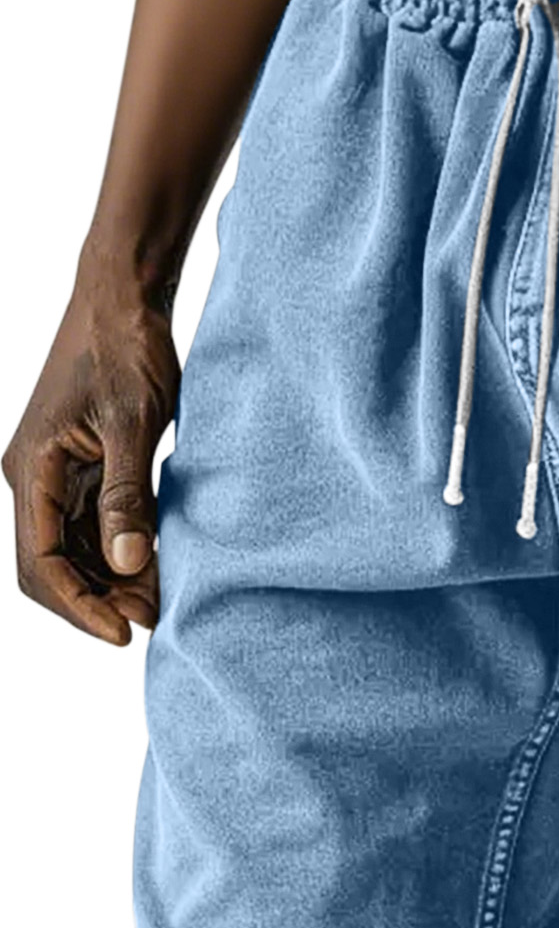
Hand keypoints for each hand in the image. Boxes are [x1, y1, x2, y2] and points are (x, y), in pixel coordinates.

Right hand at [2, 263, 179, 644]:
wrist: (124, 294)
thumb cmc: (126, 347)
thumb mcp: (135, 423)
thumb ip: (128, 495)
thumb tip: (127, 563)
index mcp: (31, 470)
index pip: (42, 563)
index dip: (80, 605)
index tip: (123, 633)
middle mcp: (33, 477)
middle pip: (52, 564)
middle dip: (97, 598)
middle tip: (151, 618)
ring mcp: (55, 472)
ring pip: (73, 547)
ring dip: (110, 577)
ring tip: (158, 596)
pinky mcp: (80, 463)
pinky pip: (90, 522)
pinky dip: (119, 547)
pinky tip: (154, 559)